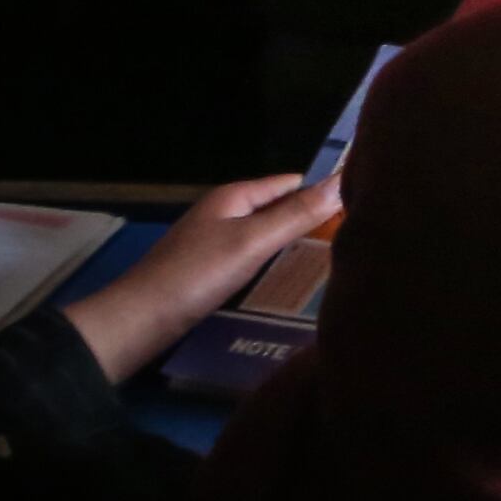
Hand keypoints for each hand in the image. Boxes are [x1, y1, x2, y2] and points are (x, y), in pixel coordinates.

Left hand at [62, 168, 343, 384]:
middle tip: (354, 233)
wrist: (139, 320)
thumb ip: (297, 214)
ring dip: (291, 242)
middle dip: (309, 217)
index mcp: (233, 197)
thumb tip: (343, 181)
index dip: (321, 190)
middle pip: (277, 207)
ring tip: (331, 255)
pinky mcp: (208, 269)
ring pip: (264, 233)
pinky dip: (271, 261)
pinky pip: (251, 255)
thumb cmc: (197, 274)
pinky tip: (288, 277)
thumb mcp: (252, 241)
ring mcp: (213, 242)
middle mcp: (223, 212)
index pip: (290, 183)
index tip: (360, 203)